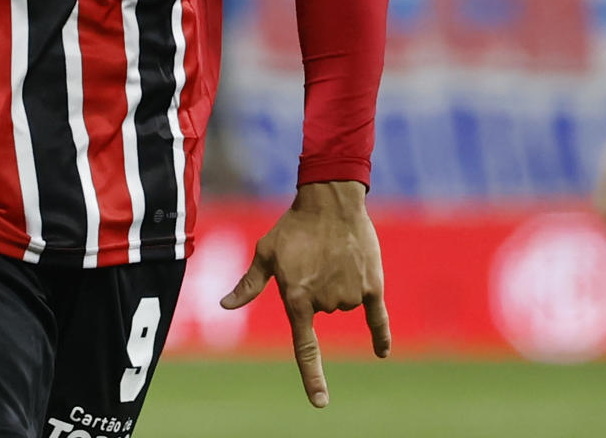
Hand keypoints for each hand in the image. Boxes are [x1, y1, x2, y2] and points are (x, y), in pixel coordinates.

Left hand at [220, 180, 389, 408]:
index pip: (305, 348)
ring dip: (336, 286)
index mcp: (296, 299)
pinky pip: (378, 318)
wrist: (330, 202)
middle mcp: (325, 302)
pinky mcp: (373, 286)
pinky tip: (382, 352)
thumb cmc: (292, 227)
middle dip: (315, 290)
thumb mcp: (265, 254)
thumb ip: (248, 285)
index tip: (321, 402)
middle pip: (322, 312)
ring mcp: (351, 295)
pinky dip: (380, 334)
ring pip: (342, 305)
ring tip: (330, 256)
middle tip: (312, 259)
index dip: (312, 377)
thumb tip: (223, 305)